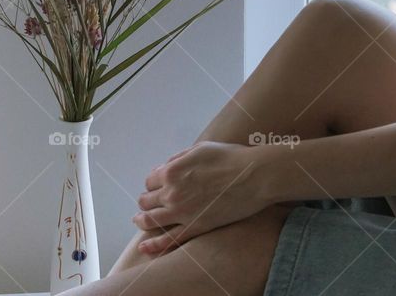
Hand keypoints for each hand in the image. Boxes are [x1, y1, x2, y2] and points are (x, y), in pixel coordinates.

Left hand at [132, 141, 268, 254]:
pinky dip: (154, 245)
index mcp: (172, 171)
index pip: (150, 180)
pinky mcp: (195, 227)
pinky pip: (169, 240)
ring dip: (142, 220)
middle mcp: (172, 193)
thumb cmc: (232, 158)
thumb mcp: (202, 149)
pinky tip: (145, 247)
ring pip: (151, 220)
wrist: (255, 176)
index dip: (154, 182)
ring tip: (140, 220)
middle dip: (146, 200)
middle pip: (146, 200)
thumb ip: (180, 158)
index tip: (158, 185)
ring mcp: (182, 212)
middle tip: (149, 202)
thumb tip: (165, 167)